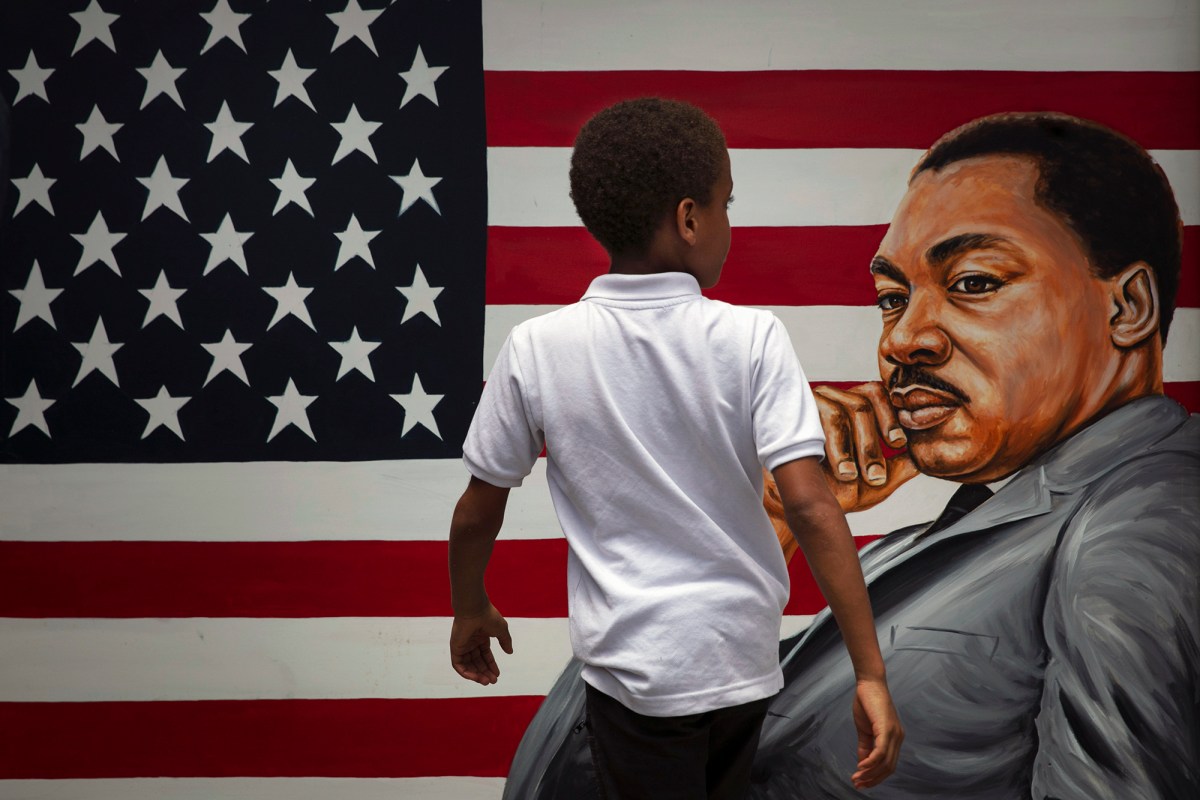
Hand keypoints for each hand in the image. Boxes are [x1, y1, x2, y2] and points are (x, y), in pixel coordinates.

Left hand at [450, 604, 512, 685]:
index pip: (485, 655)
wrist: (474, 610)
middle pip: (477, 662)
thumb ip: (505, 641)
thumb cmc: (488, 617)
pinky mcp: (455, 648)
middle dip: (485, 672)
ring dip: (476, 675)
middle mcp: (471, 642)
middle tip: (492, 681)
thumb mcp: (501, 630)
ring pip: (468, 665)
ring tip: (486, 681)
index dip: (491, 665)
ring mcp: (462, 645)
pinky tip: (475, 678)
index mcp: (481, 637)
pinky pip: (458, 665)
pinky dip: (465, 673)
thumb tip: (510, 652)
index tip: (497, 674)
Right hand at [815, 382, 918, 512]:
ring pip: (841, 412)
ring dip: (851, 448)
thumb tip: (924, 457)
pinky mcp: (797, 411)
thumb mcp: (878, 482)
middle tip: (875, 474)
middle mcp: (836, 398)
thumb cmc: (839, 490)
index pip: (879, 395)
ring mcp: (814, 401)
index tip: (899, 443)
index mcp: (857, 407)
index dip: (891, 417)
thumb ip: (901, 467)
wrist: (804, 505)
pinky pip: (819, 419)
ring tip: (853, 476)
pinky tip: (839, 470)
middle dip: (871, 443)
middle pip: (862, 404)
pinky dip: (833, 447)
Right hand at [851, 677, 903, 788]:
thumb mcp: (865, 729)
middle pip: (888, 768)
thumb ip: (865, 747)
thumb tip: (863, 764)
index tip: (861, 782)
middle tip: (858, 784)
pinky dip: (870, 762)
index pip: (888, 764)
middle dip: (873, 779)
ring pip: (885, 762)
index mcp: (894, 738)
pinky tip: (860, 766)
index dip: (875, 776)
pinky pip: (880, 752)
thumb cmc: (867, 703)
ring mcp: (894, 733)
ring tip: (857, 778)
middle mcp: (898, 738)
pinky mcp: (886, 728)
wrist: (869, 683)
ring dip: (870, 773)